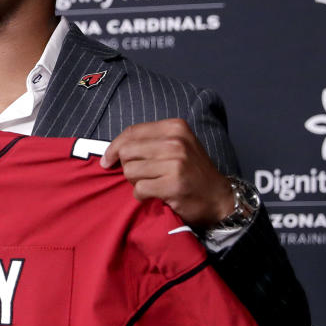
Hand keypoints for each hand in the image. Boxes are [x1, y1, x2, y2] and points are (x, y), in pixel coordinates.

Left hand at [99, 119, 234, 228]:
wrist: (219, 198)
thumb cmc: (192, 172)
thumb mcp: (176, 146)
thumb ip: (148, 142)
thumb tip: (112, 150)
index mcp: (175, 127)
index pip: (131, 132)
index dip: (114, 147)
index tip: (107, 159)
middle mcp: (175, 141)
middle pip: (127, 152)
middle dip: (127, 167)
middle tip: (142, 176)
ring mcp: (176, 162)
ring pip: (130, 171)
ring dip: (135, 183)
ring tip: (152, 184)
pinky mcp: (173, 184)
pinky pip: (139, 189)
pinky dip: (142, 196)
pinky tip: (155, 195)